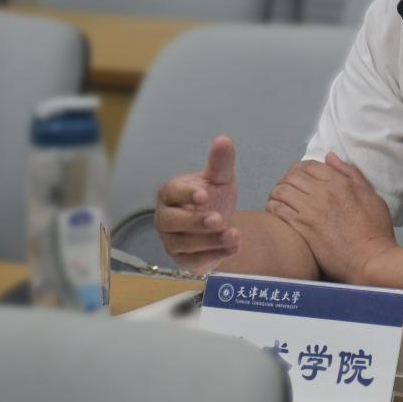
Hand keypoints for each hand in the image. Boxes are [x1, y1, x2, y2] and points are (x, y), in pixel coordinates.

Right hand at [154, 135, 239, 275]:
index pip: (171, 192)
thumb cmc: (212, 196)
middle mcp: (166, 219)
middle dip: (195, 221)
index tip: (204, 194)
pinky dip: (216, 255)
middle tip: (218, 219)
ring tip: (234, 234)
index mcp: (171, 194)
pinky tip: (235, 246)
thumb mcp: (220, 178)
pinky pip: (195, 262)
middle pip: (171, 222)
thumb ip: (220, 162)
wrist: (220, 224)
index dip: (186, 194)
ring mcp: (173, 242)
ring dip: (210, 241)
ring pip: (185, 245)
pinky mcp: (186, 260)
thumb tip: (223, 139)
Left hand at [266, 152, 397, 283]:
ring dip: (276, 193)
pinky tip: (275, 212)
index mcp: (340, 183)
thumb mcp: (370, 195)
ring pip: (282, 191)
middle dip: (286, 179)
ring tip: (277, 200)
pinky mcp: (302, 229)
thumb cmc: (375, 229)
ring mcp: (311, 211)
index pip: (309, 165)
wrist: (370, 259)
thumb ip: (351, 174)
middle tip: (285, 188)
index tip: (298, 177)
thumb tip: (330, 157)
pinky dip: (273, 207)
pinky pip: (278, 210)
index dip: (300, 169)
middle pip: (292, 176)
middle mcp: (323, 193)